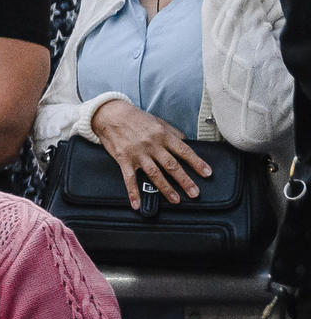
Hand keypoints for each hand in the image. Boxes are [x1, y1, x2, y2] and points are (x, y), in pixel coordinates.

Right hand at [89, 97, 211, 206]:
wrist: (110, 114)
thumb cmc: (135, 118)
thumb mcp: (158, 121)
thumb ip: (173, 133)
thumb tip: (186, 142)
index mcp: (163, 135)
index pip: (184, 151)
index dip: (197, 163)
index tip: (207, 173)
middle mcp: (152, 145)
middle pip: (172, 165)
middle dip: (185, 180)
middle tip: (194, 193)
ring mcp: (137, 154)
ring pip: (155, 174)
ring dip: (166, 189)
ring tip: (175, 200)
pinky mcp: (123, 159)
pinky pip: (129, 179)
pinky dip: (133, 192)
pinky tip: (136, 204)